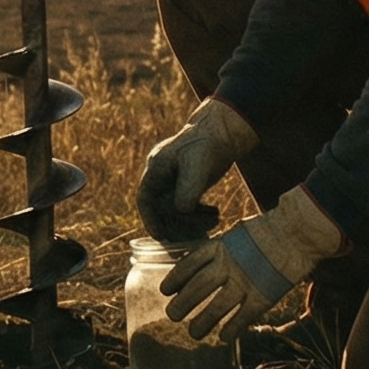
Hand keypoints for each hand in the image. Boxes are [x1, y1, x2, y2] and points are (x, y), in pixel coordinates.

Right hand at [136, 98, 258, 242]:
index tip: (160, 236)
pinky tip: (215, 215)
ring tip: (214, 222)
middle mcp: (162, 175)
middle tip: (196, 233)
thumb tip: (181, 213)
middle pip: (161, 207)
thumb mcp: (197, 167)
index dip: (150, 219)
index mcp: (156, 168)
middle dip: (177, 223)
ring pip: (176, 208)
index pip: (145, 199)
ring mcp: (175, 179)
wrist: (223, 132)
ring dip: (192, 219)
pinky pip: (188, 205)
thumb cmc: (207, 145)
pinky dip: (199, 213)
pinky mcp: (188, 182)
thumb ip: (187, 191)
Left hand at [162, 186, 344, 343]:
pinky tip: (223, 338)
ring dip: (202, 321)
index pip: (189, 264)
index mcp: (221, 246)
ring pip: (216, 307)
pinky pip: (242, 317)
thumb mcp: (240, 233)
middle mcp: (228, 265)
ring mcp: (245, 281)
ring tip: (192, 332)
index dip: (175, 278)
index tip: (165, 290)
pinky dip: (231, 329)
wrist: (300, 230)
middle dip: (182, 303)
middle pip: (197, 287)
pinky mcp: (263, 295)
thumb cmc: (273, 229)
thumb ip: (225, 248)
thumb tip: (210, 259)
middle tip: (171, 316)